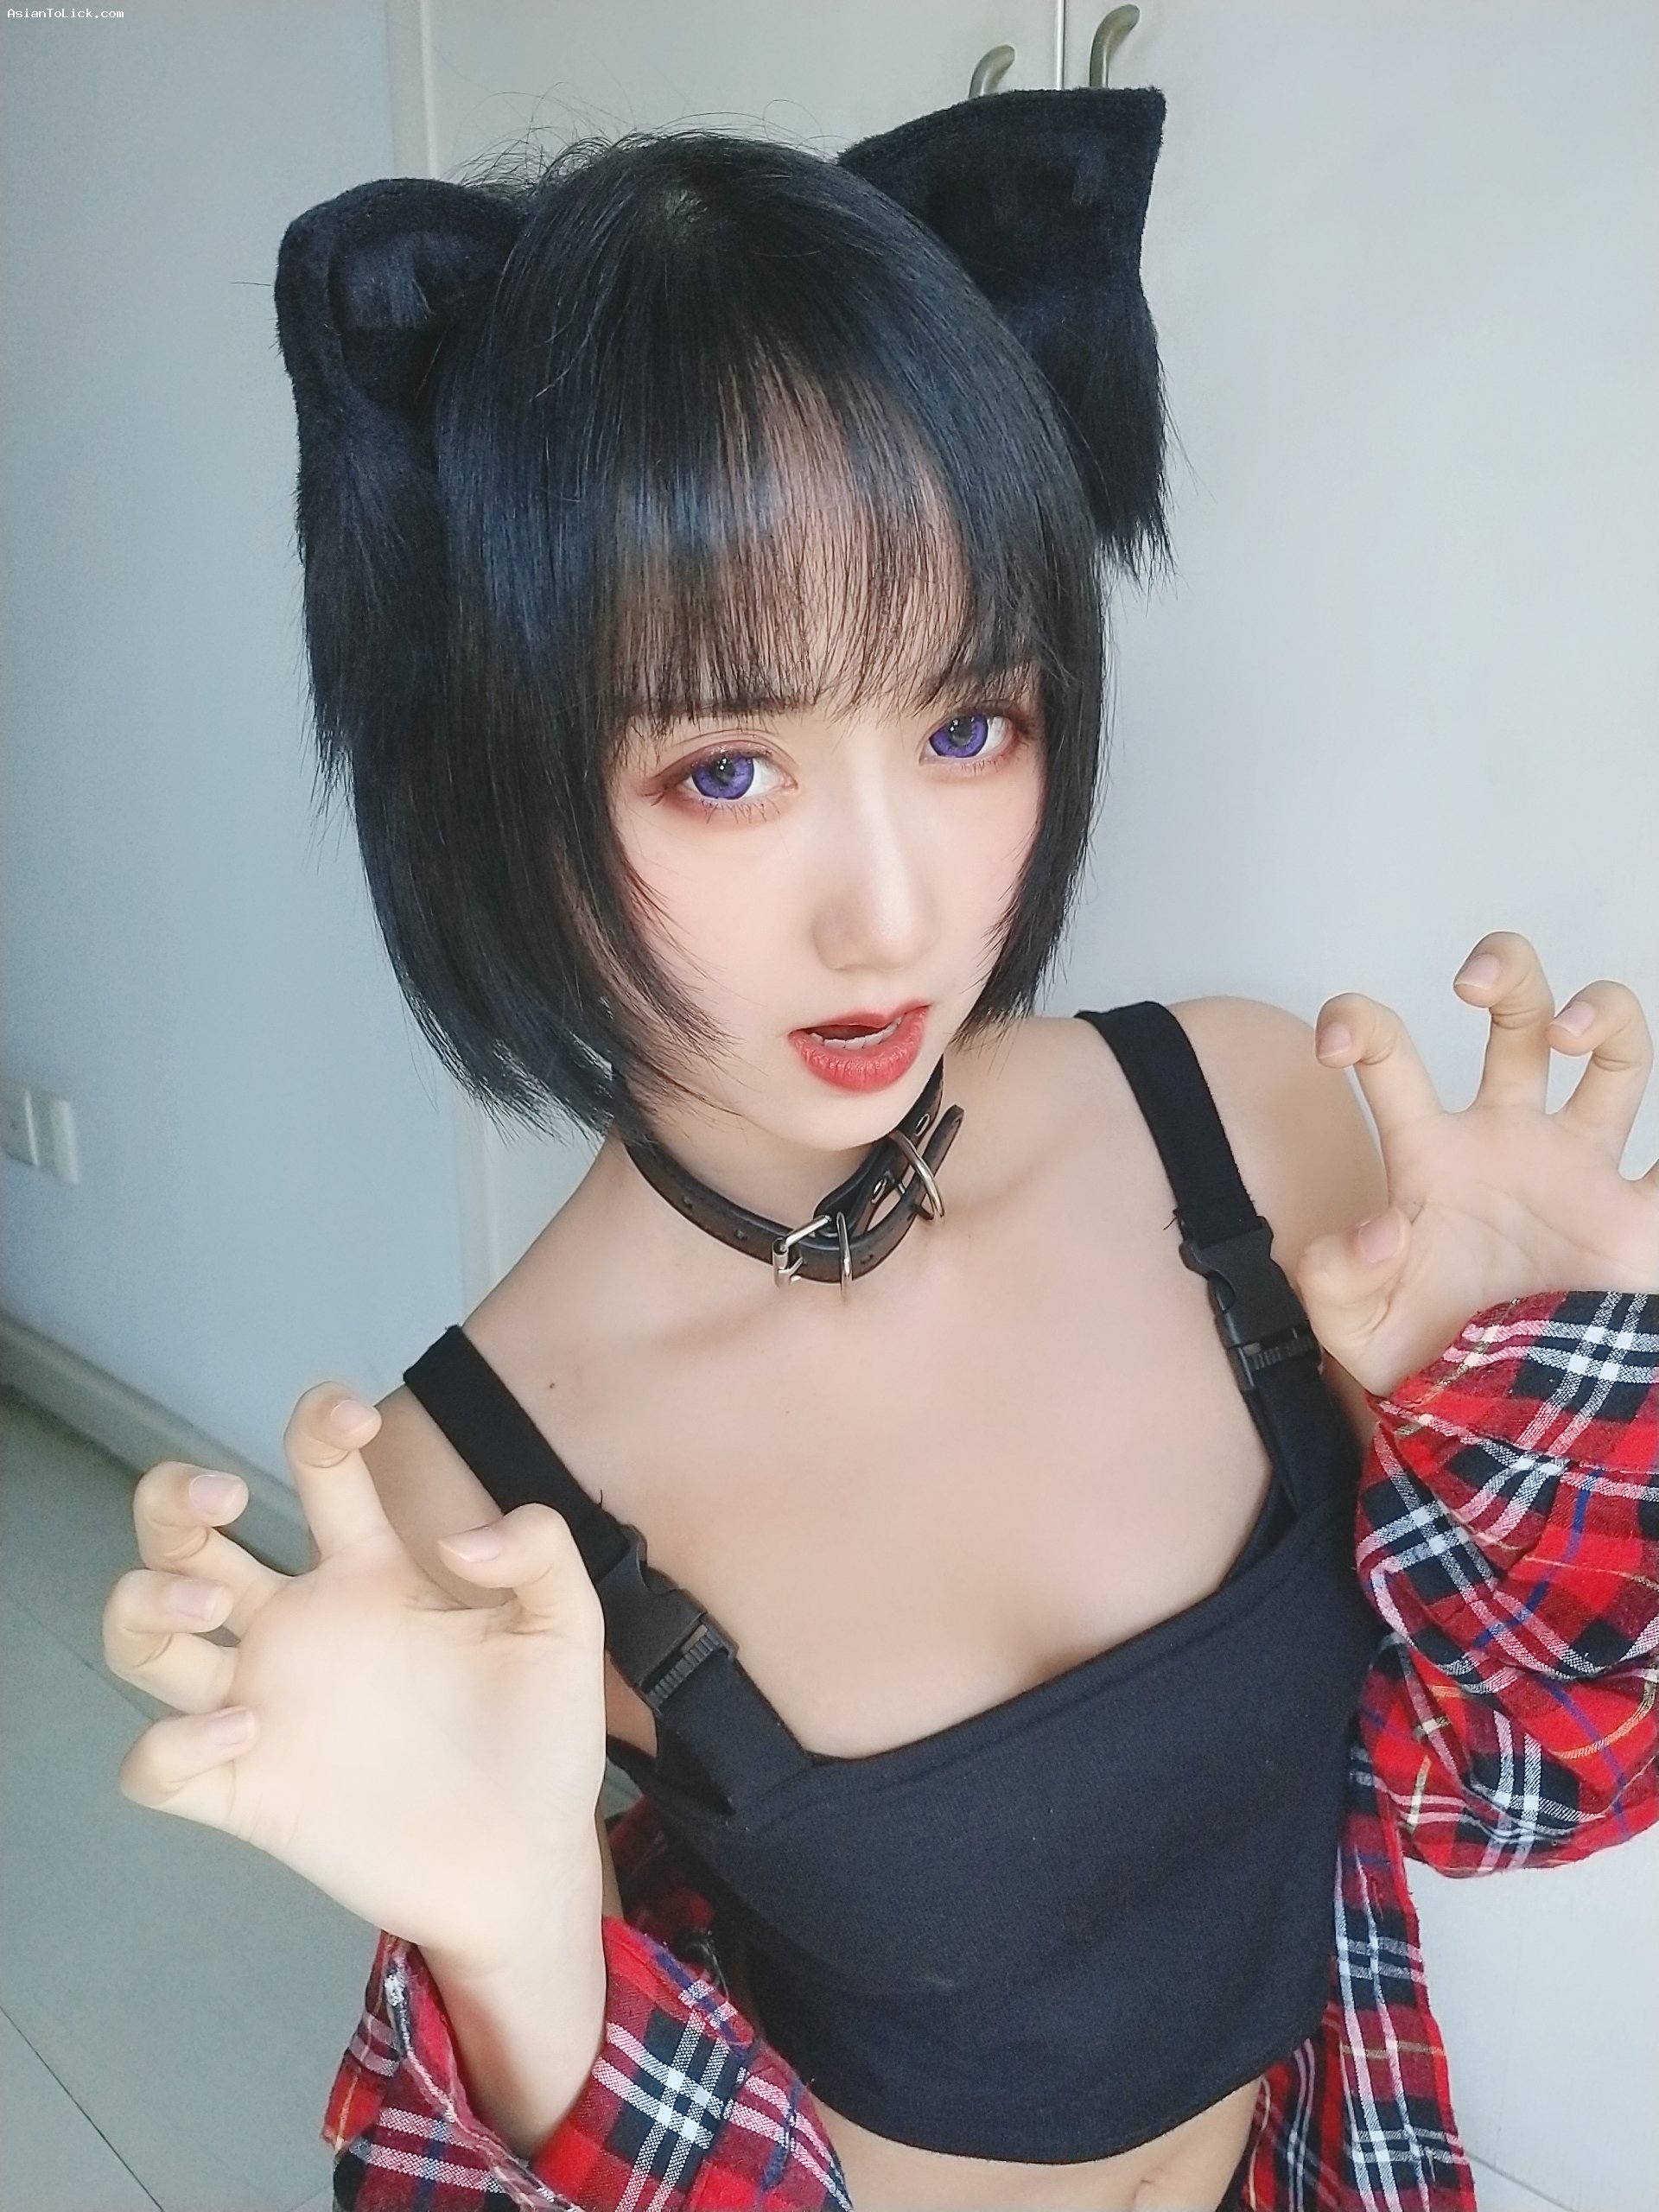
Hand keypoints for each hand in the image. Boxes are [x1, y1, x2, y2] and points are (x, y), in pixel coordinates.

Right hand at [103, 1387, 607, 1977]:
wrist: (531, 1863)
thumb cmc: (543, 1742)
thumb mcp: (567, 1628)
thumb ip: (540, 1552)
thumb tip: (461, 1540)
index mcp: (372, 1576)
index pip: (316, 1469)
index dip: (317, 1421)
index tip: (351, 1423)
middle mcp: (302, 1629)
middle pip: (184, 1536)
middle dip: (172, 1498)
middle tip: (224, 1499)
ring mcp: (265, 1707)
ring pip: (140, 1637)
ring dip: (144, 1602)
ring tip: (208, 1608)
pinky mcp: (249, 1793)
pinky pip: (154, 1766)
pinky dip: (171, 1743)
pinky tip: (243, 1730)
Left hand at [1292, 930, 1658, 1395]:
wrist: (1502, 1425)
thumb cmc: (1430, 1362)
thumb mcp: (1355, 1332)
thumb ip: (1334, 1281)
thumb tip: (1381, 1231)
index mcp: (1433, 1155)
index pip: (1391, 1058)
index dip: (1358, 1026)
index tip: (1335, 1046)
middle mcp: (1510, 1141)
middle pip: (1519, 1016)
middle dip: (1506, 971)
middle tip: (1472, 984)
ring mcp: (1582, 1170)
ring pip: (1617, 1053)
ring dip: (1606, 1012)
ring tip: (1578, 1034)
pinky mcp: (1640, 1222)